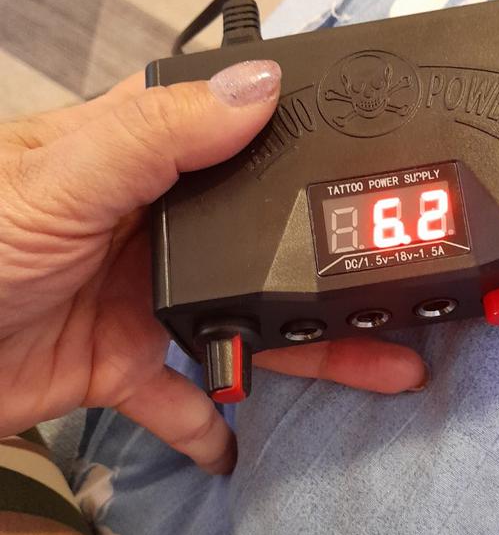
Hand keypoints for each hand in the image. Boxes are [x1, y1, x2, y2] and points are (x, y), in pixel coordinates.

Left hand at [0, 62, 427, 473]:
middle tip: (402, 286)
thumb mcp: (59, 180)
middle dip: (330, 269)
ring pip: (245, 322)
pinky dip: (210, 425)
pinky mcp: (121, 366)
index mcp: (136, 159)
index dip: (299, 140)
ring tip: (382, 369)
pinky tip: (238, 445)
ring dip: (308, 351)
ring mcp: (140, 299)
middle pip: (260, 244)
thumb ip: (156, 138)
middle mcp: (150, 227)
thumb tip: (259, 89)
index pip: (232, 135)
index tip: (377, 157)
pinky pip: (183, 399)